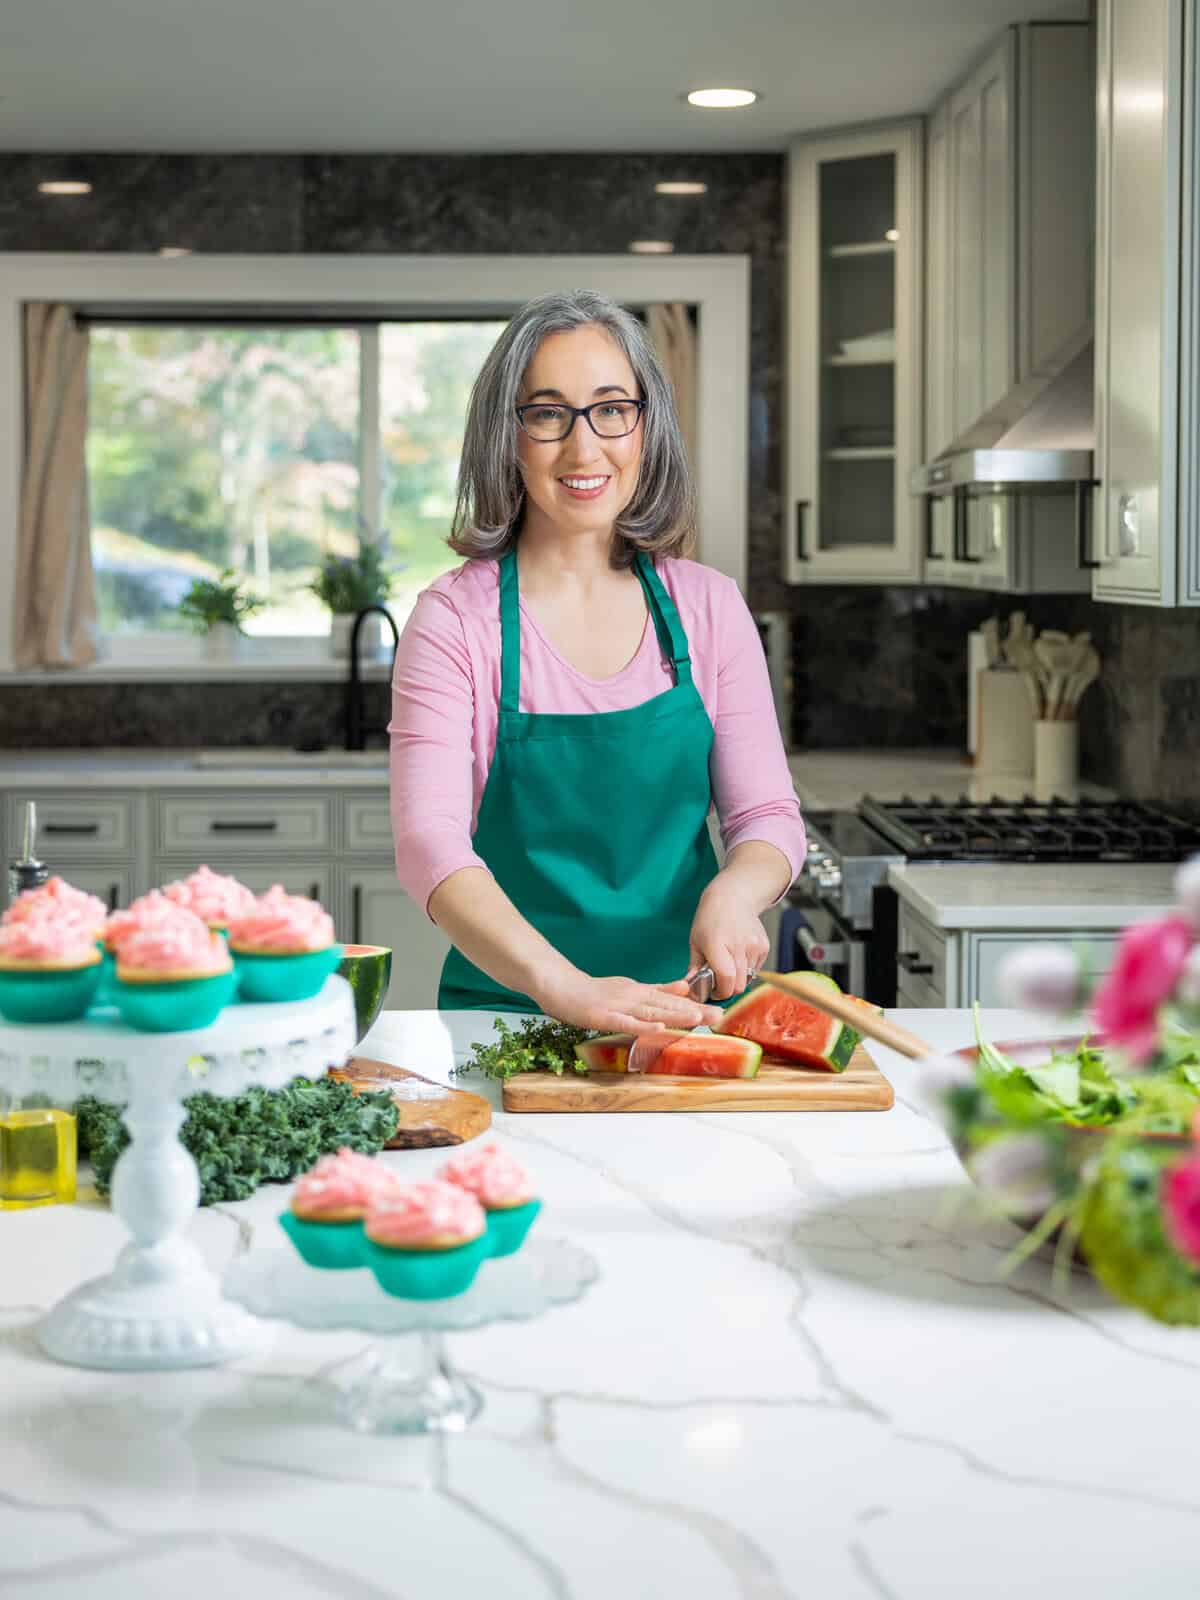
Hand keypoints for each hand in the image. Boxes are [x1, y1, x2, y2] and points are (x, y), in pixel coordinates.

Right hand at [536, 968, 724, 1033]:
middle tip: (721, 1016)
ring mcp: (619, 1006)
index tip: (720, 1010)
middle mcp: (634, 996)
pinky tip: (659, 1028)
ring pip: (652, 1011)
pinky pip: (626, 1022)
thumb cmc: (593, 992)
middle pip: (668, 1005)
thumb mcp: (629, 988)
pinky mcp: (603, 1016)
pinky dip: (643, 1026)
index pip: (672, 999)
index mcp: (640, 991)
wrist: (559, 985)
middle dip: (695, 1011)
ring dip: (675, 1015)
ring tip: (699, 1019)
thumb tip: (684, 988)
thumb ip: (655, 990)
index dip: (696, 1004)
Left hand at [689, 881, 771, 999]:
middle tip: (719, 982)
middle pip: (739, 985)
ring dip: (738, 978)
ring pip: (748, 979)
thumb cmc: (710, 919)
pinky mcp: (764, 946)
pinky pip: (756, 969)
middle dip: (728, 989)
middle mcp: (738, 946)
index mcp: (717, 945)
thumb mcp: (696, 941)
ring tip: (728, 964)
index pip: (726, 979)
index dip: (720, 992)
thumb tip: (689, 989)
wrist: (733, 897)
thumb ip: (694, 968)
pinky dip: (747, 969)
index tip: (713, 991)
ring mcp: (754, 946)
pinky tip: (738, 955)